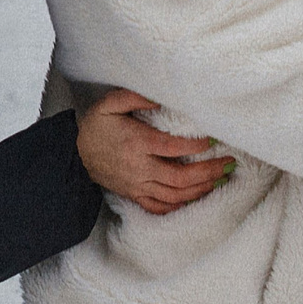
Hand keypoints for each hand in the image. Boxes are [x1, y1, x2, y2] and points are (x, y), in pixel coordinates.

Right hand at [76, 88, 232, 214]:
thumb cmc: (96, 125)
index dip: (195, 146)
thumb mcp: (110, 103)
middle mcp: (139, 168)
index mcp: (136, 143)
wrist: (73, 154)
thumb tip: (162, 97)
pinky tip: (196, 197)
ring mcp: (138, 185)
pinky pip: (160, 207)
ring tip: (220, 179)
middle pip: (180, 177)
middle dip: (208, 171)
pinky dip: (180, 205)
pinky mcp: (135, 195)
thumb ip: (136, 97)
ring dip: (200, 189)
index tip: (213, 140)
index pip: (173, 148)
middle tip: (229, 163)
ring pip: (174, 195)